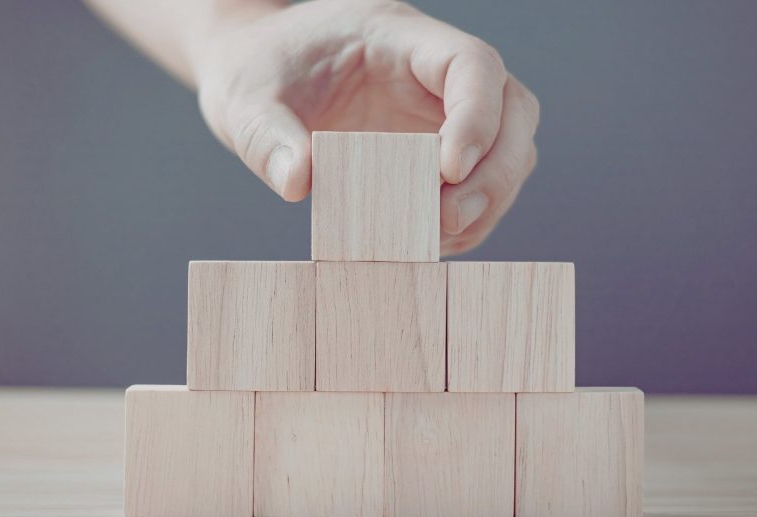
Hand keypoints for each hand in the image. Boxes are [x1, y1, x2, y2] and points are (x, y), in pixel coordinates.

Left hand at [193, 0, 539, 254]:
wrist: (253, 76)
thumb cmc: (255, 74)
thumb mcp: (244, 101)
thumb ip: (266, 138)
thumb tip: (297, 182)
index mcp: (395, 36)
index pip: (470, 63)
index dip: (477, 116)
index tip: (449, 171)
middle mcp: (431, 71)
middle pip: (512, 108)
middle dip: (495, 170)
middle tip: (445, 218)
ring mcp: (439, 110)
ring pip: (510, 148)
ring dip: (489, 199)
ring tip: (435, 236)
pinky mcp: (435, 149)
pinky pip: (480, 183)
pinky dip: (470, 218)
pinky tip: (430, 240)